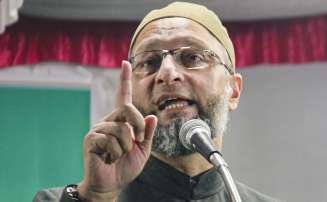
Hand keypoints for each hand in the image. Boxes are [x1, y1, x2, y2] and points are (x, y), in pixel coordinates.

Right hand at [77, 61, 157, 201]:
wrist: (111, 184)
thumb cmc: (126, 166)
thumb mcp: (143, 150)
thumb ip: (147, 133)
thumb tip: (151, 116)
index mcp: (121, 121)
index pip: (123, 97)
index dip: (124, 80)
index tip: (125, 62)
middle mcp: (109, 121)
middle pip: (127, 109)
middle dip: (138, 126)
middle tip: (138, 141)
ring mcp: (99, 129)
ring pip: (121, 129)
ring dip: (126, 147)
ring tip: (117, 155)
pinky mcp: (91, 139)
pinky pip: (111, 141)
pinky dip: (116, 153)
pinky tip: (108, 158)